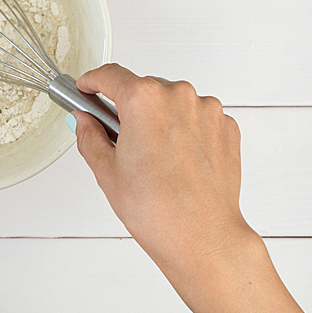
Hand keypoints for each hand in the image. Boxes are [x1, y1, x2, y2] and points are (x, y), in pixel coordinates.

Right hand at [71, 63, 311, 312]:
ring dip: (159, 119)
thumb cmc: (157, 209)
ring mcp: (208, 110)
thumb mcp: (106, 171)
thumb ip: (90, 136)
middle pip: (143, 88)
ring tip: (152, 158)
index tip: (87, 88)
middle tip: (117, 137)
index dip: (93, 82)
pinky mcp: (226, 128)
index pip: (110, 75)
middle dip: (128, 107)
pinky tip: (176, 162)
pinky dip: (184, 131)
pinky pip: (197, 118)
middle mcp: (178, 96)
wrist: (202, 237)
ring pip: (172, 103)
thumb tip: (85, 120)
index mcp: (144, 99)